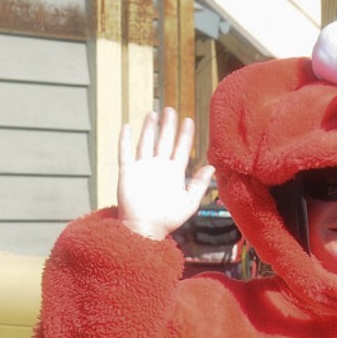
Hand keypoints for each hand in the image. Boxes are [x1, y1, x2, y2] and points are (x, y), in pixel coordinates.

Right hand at [117, 108, 213, 241]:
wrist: (146, 228)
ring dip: (149, 128)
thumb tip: (211, 167)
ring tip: (153, 113)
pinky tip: (127, 126)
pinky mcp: (128, 172)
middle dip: (168, 126)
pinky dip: (125, 140)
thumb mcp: (189, 202)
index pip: (181, 148)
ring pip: (146, 142)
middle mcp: (159, 167)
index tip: (188, 120)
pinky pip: (125, 152)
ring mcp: (143, 168)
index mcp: (174, 173)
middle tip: (171, 109)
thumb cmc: (168, 219)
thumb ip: (199, 184)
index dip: (185, 134)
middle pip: (164, 141)